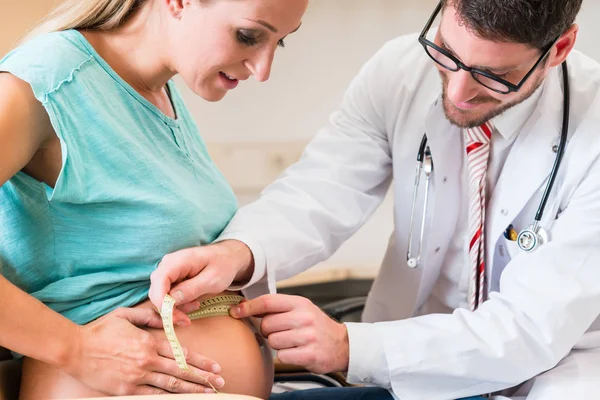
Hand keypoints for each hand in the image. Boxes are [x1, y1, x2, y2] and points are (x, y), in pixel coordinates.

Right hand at [62, 307, 224, 394]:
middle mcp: (147, 360)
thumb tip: (175, 319)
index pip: (181, 353)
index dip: (201, 361)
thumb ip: (152, 316)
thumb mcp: (127, 315)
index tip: (215, 366)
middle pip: (181, 371)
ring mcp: (137, 377)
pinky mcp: (127, 390)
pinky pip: (153, 396)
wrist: (74, 349)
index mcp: (149, 341)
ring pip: (171, 385)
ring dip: (192, 389)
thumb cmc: (101, 330)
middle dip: (203, 378)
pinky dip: (170, 398)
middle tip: (220, 382)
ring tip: (208, 393)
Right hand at [149, 240, 253, 324]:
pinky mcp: (172, 278)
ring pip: (162, 295)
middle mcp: (168, 264)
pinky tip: (193, 303)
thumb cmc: (223, 264)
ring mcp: (169, 271)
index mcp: (177, 261)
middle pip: (157, 291)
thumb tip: (171, 300)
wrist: (228, 256)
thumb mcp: (212, 279)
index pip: (158, 282)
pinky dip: (178, 303)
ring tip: (195, 306)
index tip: (173, 318)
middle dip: (169, 309)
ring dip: (175, 307)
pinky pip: (168, 294)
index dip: (161, 302)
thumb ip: (192, 289)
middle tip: (186, 320)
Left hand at [230, 294, 348, 373]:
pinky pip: (282, 355)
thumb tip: (244, 307)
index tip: (235, 311)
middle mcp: (305, 317)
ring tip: (290, 342)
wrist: (341, 345)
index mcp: (300, 303)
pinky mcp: (309, 354)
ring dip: (276, 344)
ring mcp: (308, 336)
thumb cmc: (315, 326)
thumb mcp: (300, 309)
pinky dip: (285, 355)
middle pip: (266, 324)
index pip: (268, 301)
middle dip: (267, 330)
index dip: (249, 307)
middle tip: (279, 332)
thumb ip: (276, 308)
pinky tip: (296, 351)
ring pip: (273, 341)